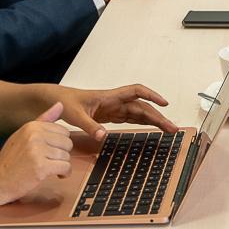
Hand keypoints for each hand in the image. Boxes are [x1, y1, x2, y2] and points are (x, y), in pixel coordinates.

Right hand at [0, 103, 72, 208]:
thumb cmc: (11, 160)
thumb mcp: (23, 135)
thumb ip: (43, 120)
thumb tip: (60, 104)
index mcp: (32, 126)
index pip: (63, 131)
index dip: (58, 144)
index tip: (48, 150)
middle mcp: (35, 135)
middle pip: (67, 143)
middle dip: (61, 154)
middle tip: (48, 161)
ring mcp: (37, 151)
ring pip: (67, 156)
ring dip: (61, 165)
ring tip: (47, 168)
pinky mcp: (41, 167)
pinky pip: (66, 167)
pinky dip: (63, 173)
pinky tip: (54, 175)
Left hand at [55, 84, 177, 140]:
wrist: (56, 101)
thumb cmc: (65, 103)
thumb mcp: (74, 115)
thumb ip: (89, 126)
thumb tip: (103, 136)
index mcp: (109, 97)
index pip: (135, 91)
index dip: (151, 95)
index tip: (165, 103)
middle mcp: (115, 101)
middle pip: (143, 107)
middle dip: (159, 116)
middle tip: (172, 129)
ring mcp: (114, 109)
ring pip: (140, 113)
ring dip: (154, 121)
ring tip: (168, 131)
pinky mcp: (111, 116)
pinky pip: (132, 119)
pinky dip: (144, 123)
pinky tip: (153, 129)